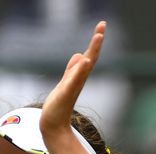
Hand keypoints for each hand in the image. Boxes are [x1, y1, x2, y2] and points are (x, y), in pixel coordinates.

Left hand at [40, 21, 104, 135]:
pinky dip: (79, 70)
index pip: (89, 56)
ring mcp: (73, 87)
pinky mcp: (65, 94)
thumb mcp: (65, 83)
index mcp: (78, 77)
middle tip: (102, 26)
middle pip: (90, 58)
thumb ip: (72, 70)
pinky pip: (73, 81)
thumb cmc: (58, 106)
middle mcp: (78, 81)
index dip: (95, 42)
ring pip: (84, 68)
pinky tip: (83, 60)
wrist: (53, 125)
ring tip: (98, 37)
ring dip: (91, 52)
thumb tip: (79, 55)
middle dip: (96, 43)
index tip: (102, 25)